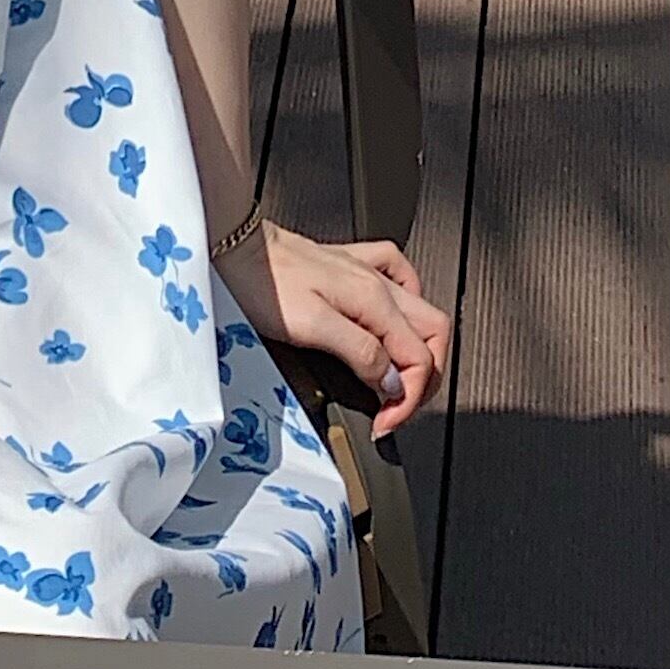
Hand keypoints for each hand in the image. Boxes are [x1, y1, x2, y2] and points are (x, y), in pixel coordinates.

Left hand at [215, 223, 450, 438]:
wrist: (236, 246)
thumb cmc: (263, 283)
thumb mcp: (311, 326)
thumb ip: (360, 353)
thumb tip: (393, 382)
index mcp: (374, 300)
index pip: (420, 358)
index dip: (409, 399)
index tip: (386, 422)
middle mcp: (378, 283)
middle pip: (432, 335)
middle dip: (424, 378)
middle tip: (396, 408)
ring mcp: (366, 271)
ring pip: (421, 309)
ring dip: (420, 347)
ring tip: (398, 378)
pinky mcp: (349, 265)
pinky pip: (397, 276)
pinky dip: (406, 302)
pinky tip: (392, 317)